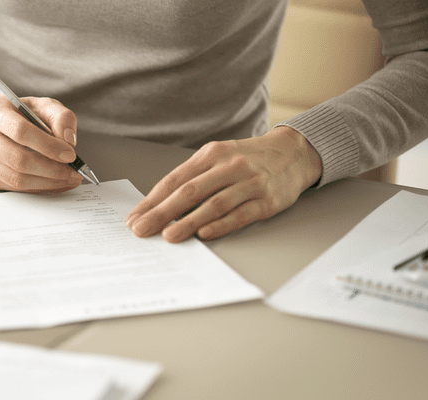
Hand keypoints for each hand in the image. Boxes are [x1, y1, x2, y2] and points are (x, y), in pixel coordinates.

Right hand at [0, 90, 83, 191]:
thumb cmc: (23, 114)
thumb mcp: (44, 106)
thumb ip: (61, 117)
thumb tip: (68, 141)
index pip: (21, 132)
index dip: (48, 146)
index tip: (70, 155)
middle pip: (19, 160)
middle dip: (52, 170)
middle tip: (74, 172)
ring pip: (17, 179)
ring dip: (48, 183)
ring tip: (69, 179)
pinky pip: (15, 188)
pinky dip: (39, 188)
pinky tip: (56, 183)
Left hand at [126, 126, 322, 241]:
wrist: (293, 153)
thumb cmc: (248, 159)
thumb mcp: (218, 158)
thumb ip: (193, 178)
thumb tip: (160, 206)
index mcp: (210, 155)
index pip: (174, 180)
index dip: (152, 200)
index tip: (134, 217)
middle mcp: (228, 166)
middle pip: (189, 192)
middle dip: (161, 213)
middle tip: (142, 229)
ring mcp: (249, 183)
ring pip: (213, 204)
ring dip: (188, 222)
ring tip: (169, 236)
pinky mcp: (267, 201)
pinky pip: (240, 214)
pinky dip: (221, 225)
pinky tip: (204, 234)